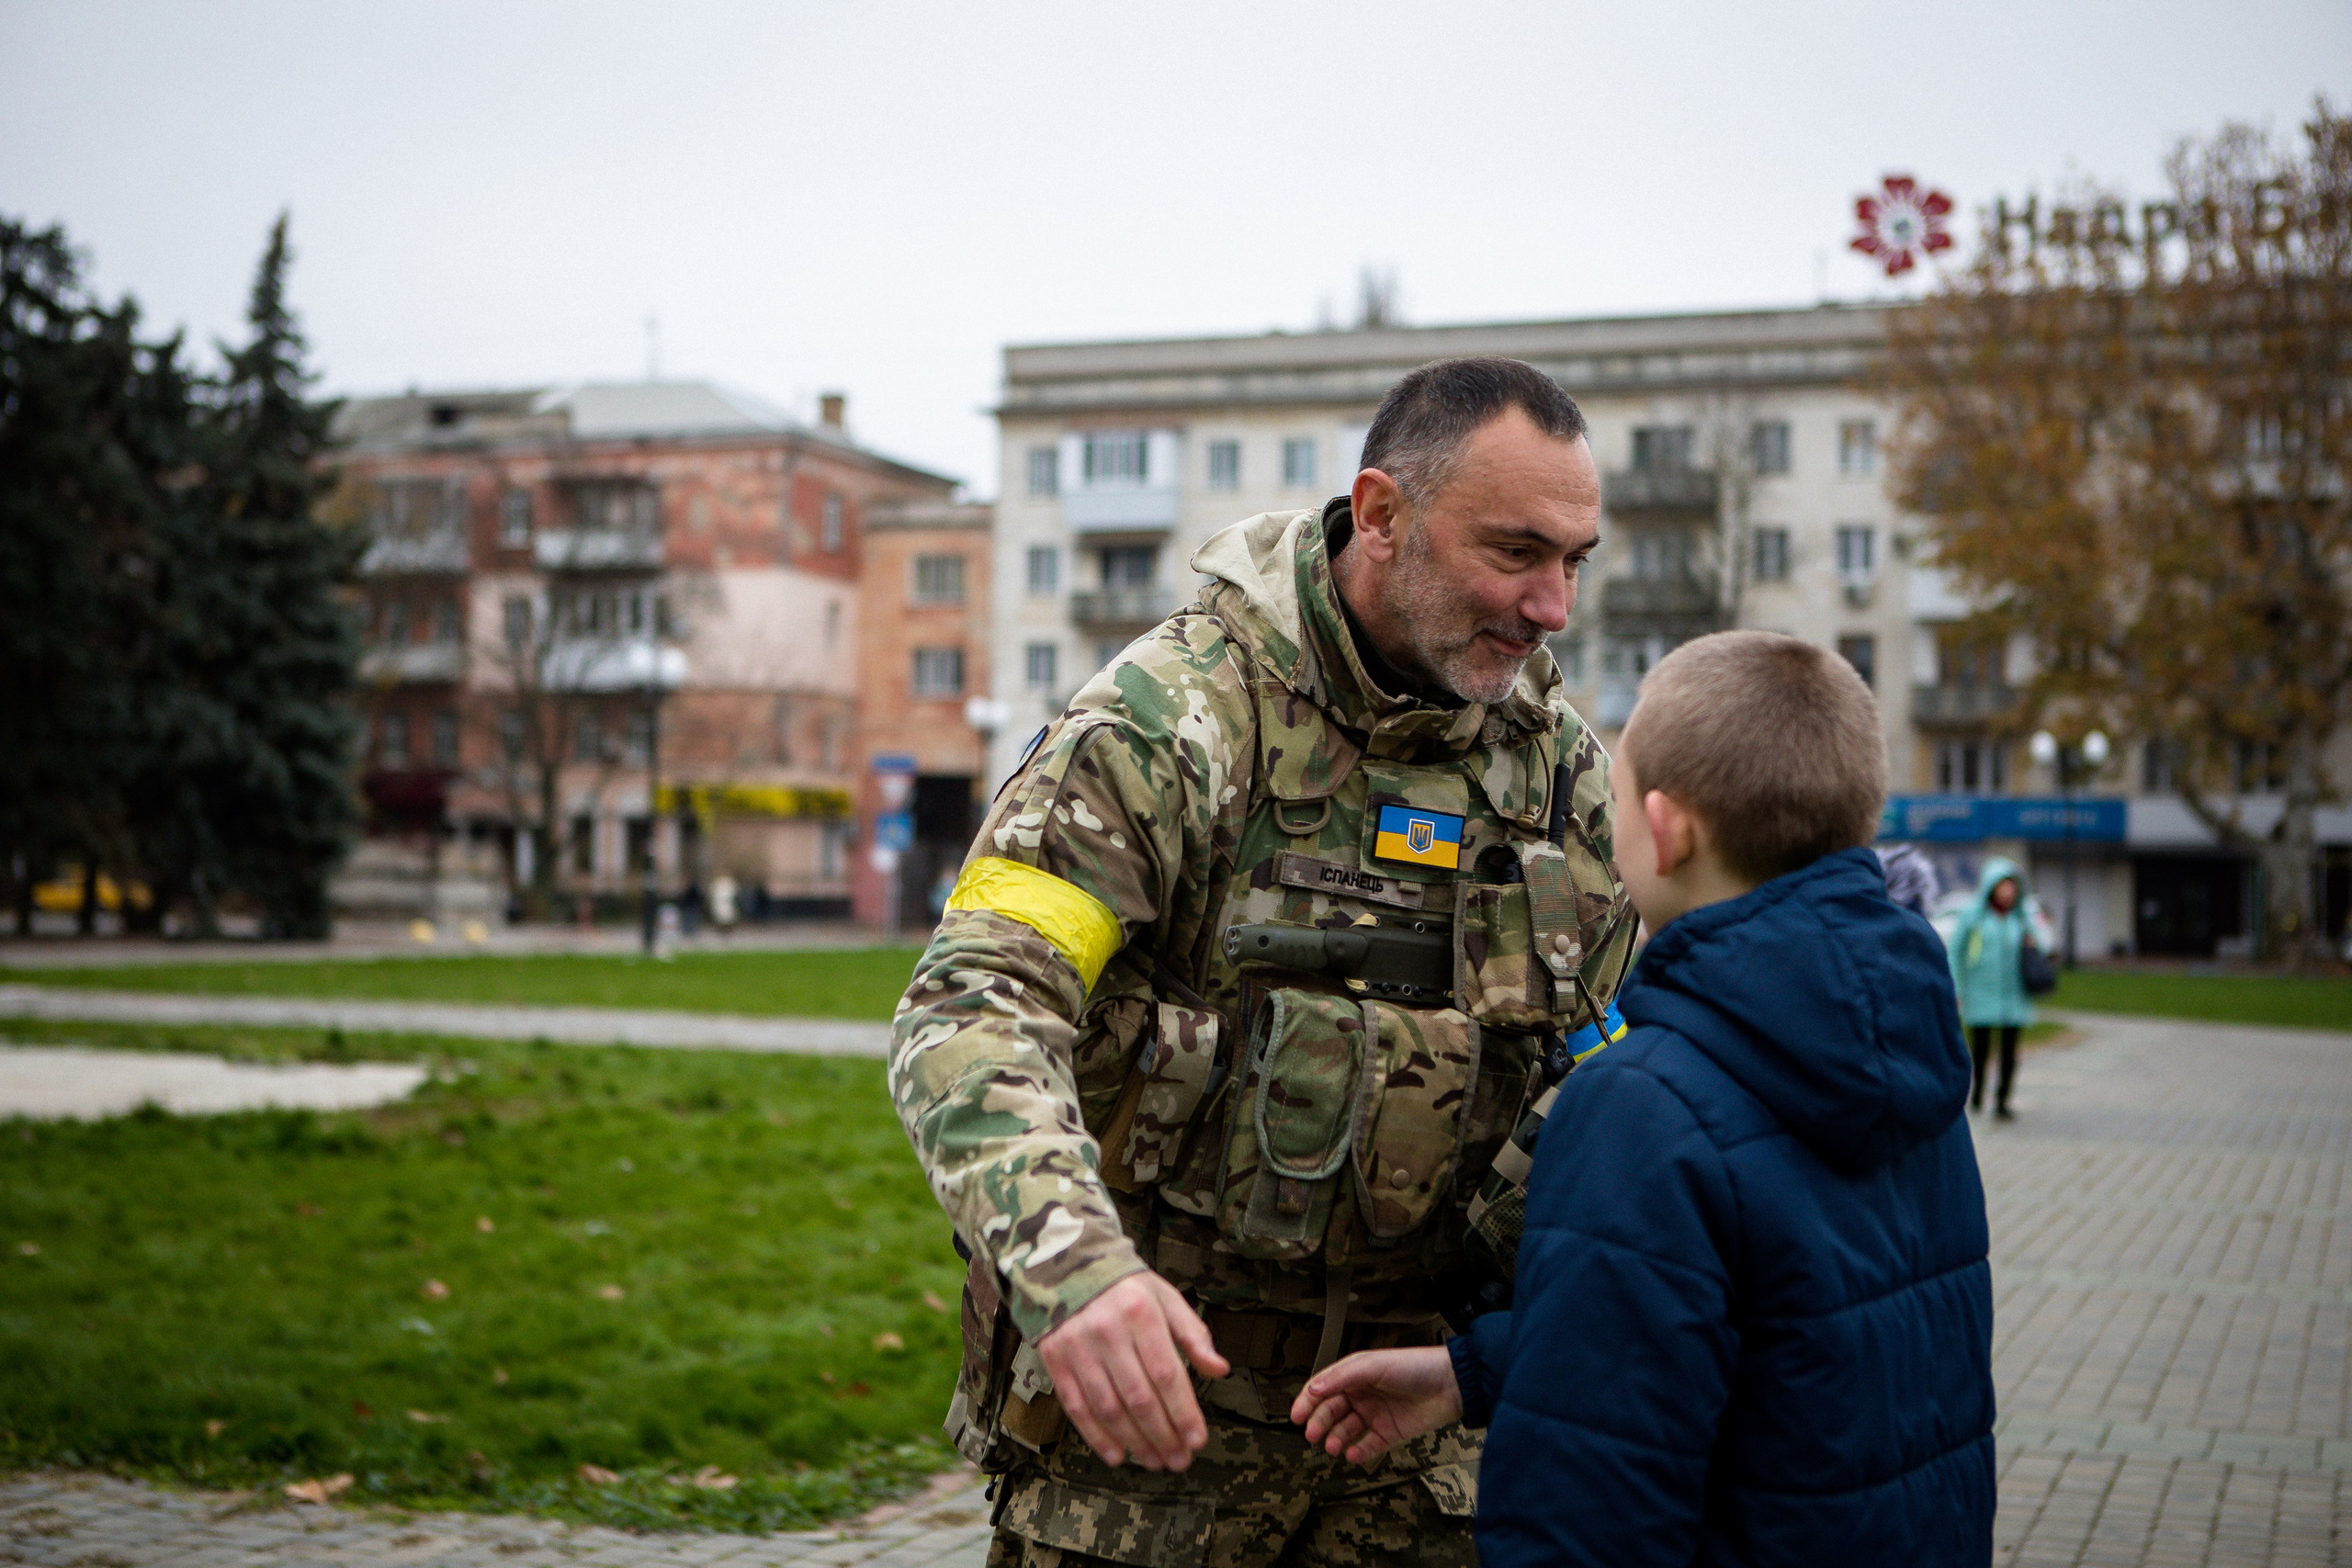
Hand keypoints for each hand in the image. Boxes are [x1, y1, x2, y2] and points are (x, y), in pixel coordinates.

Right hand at [1035, 1271, 1229, 1471]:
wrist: (1067, 1266)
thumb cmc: (1127, 1288)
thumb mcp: (1166, 1298)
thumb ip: (1194, 1335)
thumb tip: (1220, 1370)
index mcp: (1140, 1313)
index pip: (1166, 1374)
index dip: (1183, 1412)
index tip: (1197, 1440)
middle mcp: (1107, 1331)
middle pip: (1139, 1397)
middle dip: (1162, 1435)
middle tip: (1179, 1461)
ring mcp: (1076, 1347)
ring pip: (1108, 1407)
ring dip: (1134, 1441)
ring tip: (1154, 1461)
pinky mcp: (1054, 1359)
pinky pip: (1076, 1406)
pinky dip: (1096, 1436)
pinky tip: (1116, 1455)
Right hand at [1288, 1346, 1462, 1465]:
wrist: (1450, 1385)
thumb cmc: (1415, 1366)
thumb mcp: (1373, 1364)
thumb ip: (1342, 1376)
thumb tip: (1314, 1387)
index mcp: (1355, 1374)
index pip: (1323, 1388)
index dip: (1307, 1401)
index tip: (1296, 1416)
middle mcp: (1362, 1394)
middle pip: (1332, 1411)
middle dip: (1319, 1423)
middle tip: (1312, 1435)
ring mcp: (1375, 1414)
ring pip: (1347, 1430)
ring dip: (1336, 1439)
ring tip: (1333, 1447)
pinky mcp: (1390, 1433)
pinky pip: (1368, 1445)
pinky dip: (1357, 1451)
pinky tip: (1351, 1454)